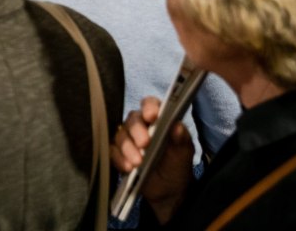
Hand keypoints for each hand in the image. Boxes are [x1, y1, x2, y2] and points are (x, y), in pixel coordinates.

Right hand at [111, 96, 194, 223]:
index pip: (150, 104)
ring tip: (138, 162)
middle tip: (145, 143)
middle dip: (137, 131)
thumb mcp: (183, 154)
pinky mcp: (118, 154)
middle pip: (132, 120)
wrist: (168, 191)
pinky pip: (112, 151)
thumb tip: (178, 126)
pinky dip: (119, 159)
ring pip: (120, 136)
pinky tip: (128, 167)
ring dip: (128, 148)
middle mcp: (140, 126)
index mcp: (157, 119)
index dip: (149, 107)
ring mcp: (127, 139)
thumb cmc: (176, 166)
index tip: (152, 116)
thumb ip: (181, 139)